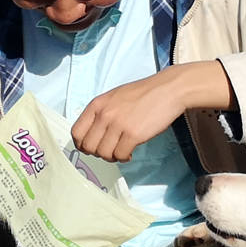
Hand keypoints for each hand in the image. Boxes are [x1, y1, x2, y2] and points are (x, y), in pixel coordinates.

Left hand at [71, 61, 231, 162]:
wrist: (169, 89)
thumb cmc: (143, 94)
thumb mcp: (114, 97)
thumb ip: (101, 113)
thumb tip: (91, 135)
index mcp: (97, 104)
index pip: (76, 132)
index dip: (82, 144)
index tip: (90, 148)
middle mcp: (104, 114)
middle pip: (88, 147)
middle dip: (97, 153)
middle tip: (109, 151)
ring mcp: (118, 124)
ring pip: (103, 154)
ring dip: (112, 157)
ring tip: (121, 150)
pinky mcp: (133, 134)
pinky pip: (120, 155)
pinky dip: (124, 157)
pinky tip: (130, 151)